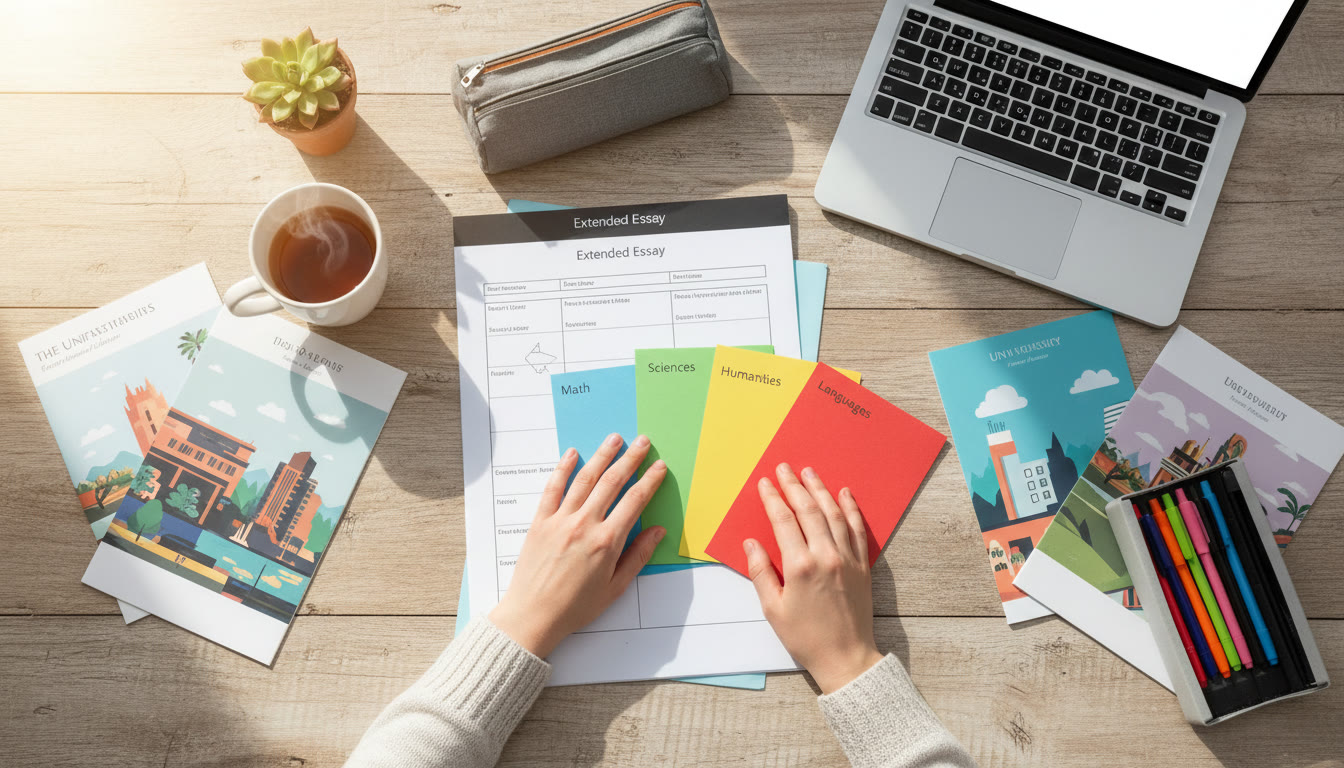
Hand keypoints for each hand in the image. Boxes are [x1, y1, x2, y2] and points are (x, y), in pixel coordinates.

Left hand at [489, 433, 666, 657]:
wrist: (533, 616)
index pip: (634, 501)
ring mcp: (560, 520)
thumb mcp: (615, 588)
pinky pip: (553, 488)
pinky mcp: (540, 522)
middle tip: (642, 441)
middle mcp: (584, 525)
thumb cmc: (575, 607)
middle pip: (612, 482)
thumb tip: (657, 532)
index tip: (659, 467)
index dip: (649, 481)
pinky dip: (563, 468)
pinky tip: (572, 453)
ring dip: (601, 455)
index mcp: (607, 542)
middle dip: (630, 459)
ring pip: (584, 479)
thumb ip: (637, 557)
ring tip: (614, 439)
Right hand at [745, 463, 882, 693]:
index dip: (772, 498)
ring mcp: (847, 558)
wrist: (846, 657)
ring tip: (809, 472)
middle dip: (794, 485)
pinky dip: (850, 508)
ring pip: (834, 513)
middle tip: (784, 468)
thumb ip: (761, 572)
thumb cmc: (806, 637)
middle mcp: (826, 556)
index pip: (783, 520)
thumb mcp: (772, 609)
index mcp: (800, 566)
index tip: (765, 483)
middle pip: (808, 510)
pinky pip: (857, 528)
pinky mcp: (862, 565)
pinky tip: (844, 493)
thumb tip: (751, 544)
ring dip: (820, 489)